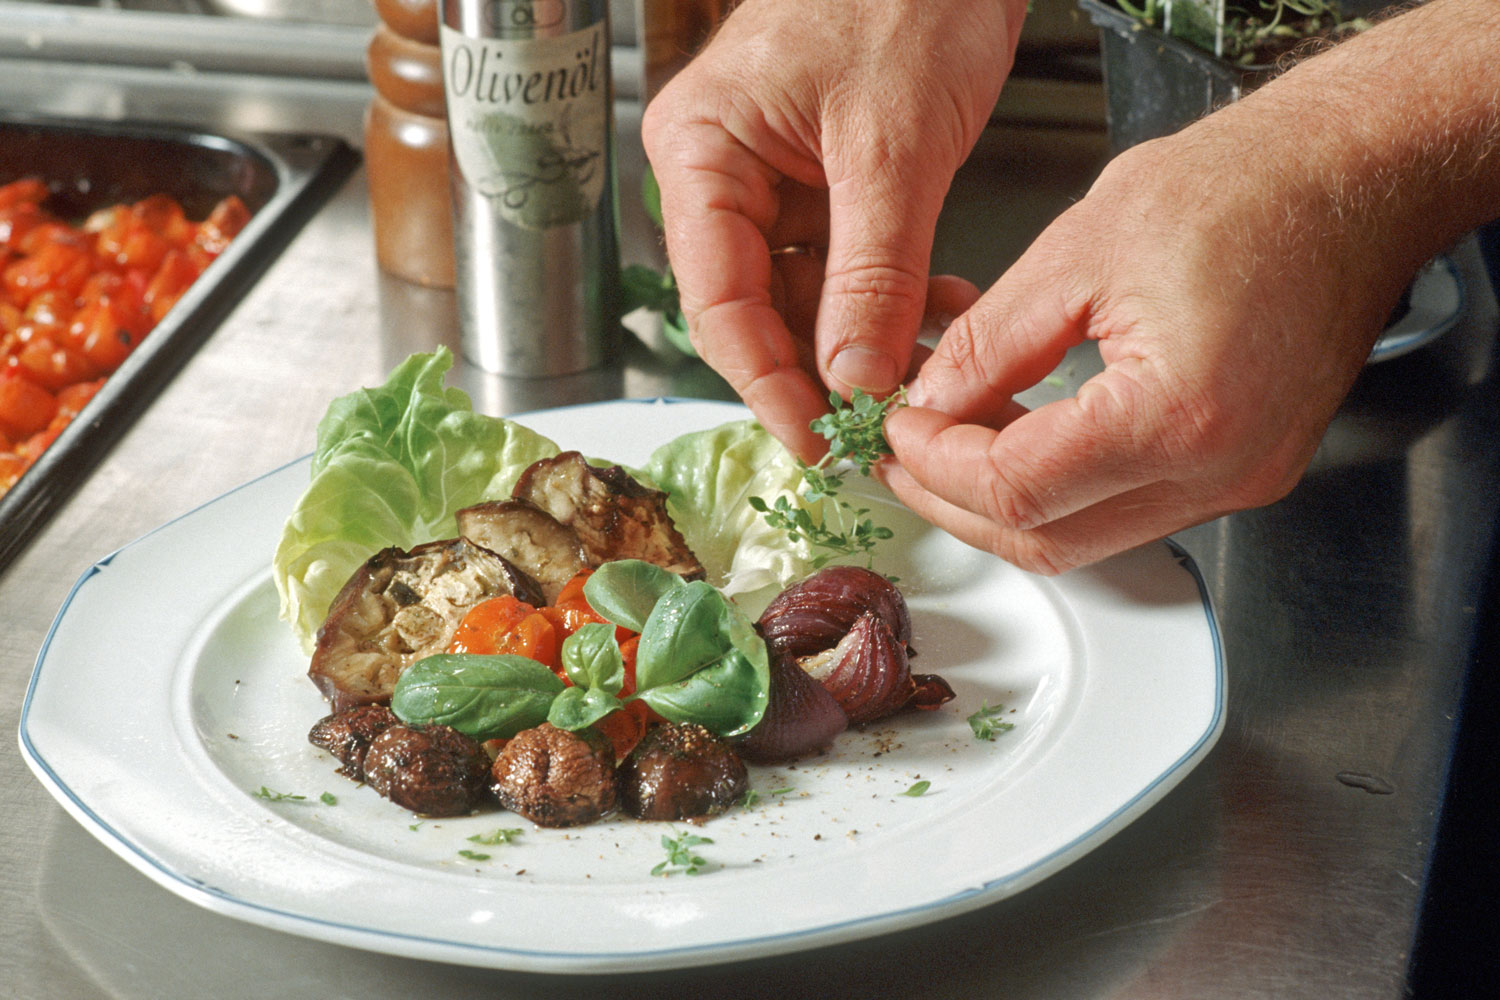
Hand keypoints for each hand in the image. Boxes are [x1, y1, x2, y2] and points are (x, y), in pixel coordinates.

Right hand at [641, 0, 1024, 460]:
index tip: (817, 441)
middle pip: (756, 312)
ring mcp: (772, 182)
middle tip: (880, 427)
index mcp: (701, 154)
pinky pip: (845, 269)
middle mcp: (722, 175)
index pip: (717, 304)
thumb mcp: (891, 148)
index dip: (766, 384)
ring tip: (931, 370)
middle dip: (822, 371)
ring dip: (869, 342)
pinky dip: (893, 301)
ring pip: (807, 300)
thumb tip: (855, 381)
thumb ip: (873, 275)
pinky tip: (943, 317)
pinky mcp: (824, 185)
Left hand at [880, 108, 1417, 573]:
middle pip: (1049, 540)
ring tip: (946, 447)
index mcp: (1179, 416)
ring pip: (1085, 540)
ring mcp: (1239, 481)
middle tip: (903, 455)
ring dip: (1004, 504)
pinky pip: (1127, 510)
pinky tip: (1017, 440)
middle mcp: (1220, 471)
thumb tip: (931, 401)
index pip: (1018, 488)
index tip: (897, 425)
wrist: (1349, 179)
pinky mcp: (1242, 471)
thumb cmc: (1245, 189)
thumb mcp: (1078, 253)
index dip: (936, 463)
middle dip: (956, 504)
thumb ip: (989, 344)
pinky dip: (1060, 489)